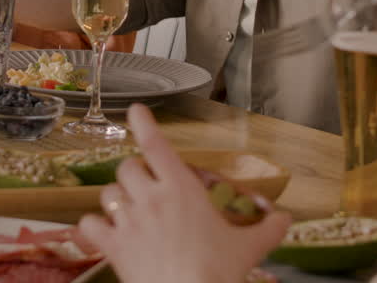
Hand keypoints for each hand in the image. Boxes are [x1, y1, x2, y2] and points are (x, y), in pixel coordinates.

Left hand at [78, 105, 290, 282]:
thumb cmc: (217, 272)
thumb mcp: (249, 248)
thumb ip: (268, 229)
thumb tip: (285, 220)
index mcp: (181, 189)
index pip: (156, 144)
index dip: (144, 123)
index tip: (136, 110)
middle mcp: (150, 198)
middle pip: (128, 167)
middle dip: (135, 171)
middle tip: (145, 183)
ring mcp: (128, 221)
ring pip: (108, 191)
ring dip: (116, 196)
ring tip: (127, 206)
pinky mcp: (113, 245)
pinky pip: (90, 224)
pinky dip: (93, 224)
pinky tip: (100, 229)